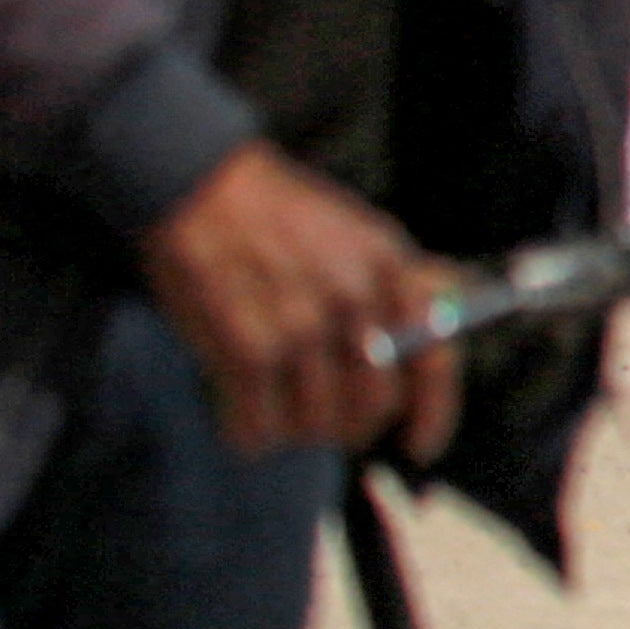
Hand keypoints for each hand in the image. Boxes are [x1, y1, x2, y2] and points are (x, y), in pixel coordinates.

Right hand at [144, 143, 456, 460]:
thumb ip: (393, 286)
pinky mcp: (247, 346)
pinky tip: (242, 422)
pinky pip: (259, 425)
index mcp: (389, 267)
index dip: (432, 414)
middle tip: (325, 424)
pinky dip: (249, 434)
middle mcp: (354, 298)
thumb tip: (427, 343)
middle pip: (373, 404)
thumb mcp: (356, 233)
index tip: (419, 447)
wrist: (194, 182)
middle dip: (350, 427)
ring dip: (294, 431)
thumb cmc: (273, 213)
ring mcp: (302, 325)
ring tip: (275, 412)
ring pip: (315, 424)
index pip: (434, 359)